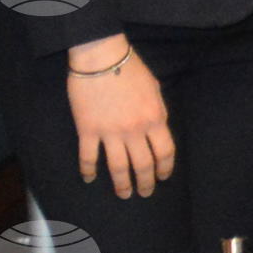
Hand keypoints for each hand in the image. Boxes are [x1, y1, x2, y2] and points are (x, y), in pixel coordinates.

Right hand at [67, 35, 172, 197]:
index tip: (163, 177)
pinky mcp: (88, 130)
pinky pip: (88, 157)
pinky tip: (89, 179)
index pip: (165, 152)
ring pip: (118, 167)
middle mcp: (135, 130)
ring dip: (122, 184)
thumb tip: (157, 129)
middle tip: (144, 193)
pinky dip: (89, 171)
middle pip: (143, 165)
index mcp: (155, 118)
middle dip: (146, 182)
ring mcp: (110, 132)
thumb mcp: (154, 89)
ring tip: (124, 194)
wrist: (101, 58)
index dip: (165, 168)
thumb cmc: (130, 69)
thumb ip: (157, 112)